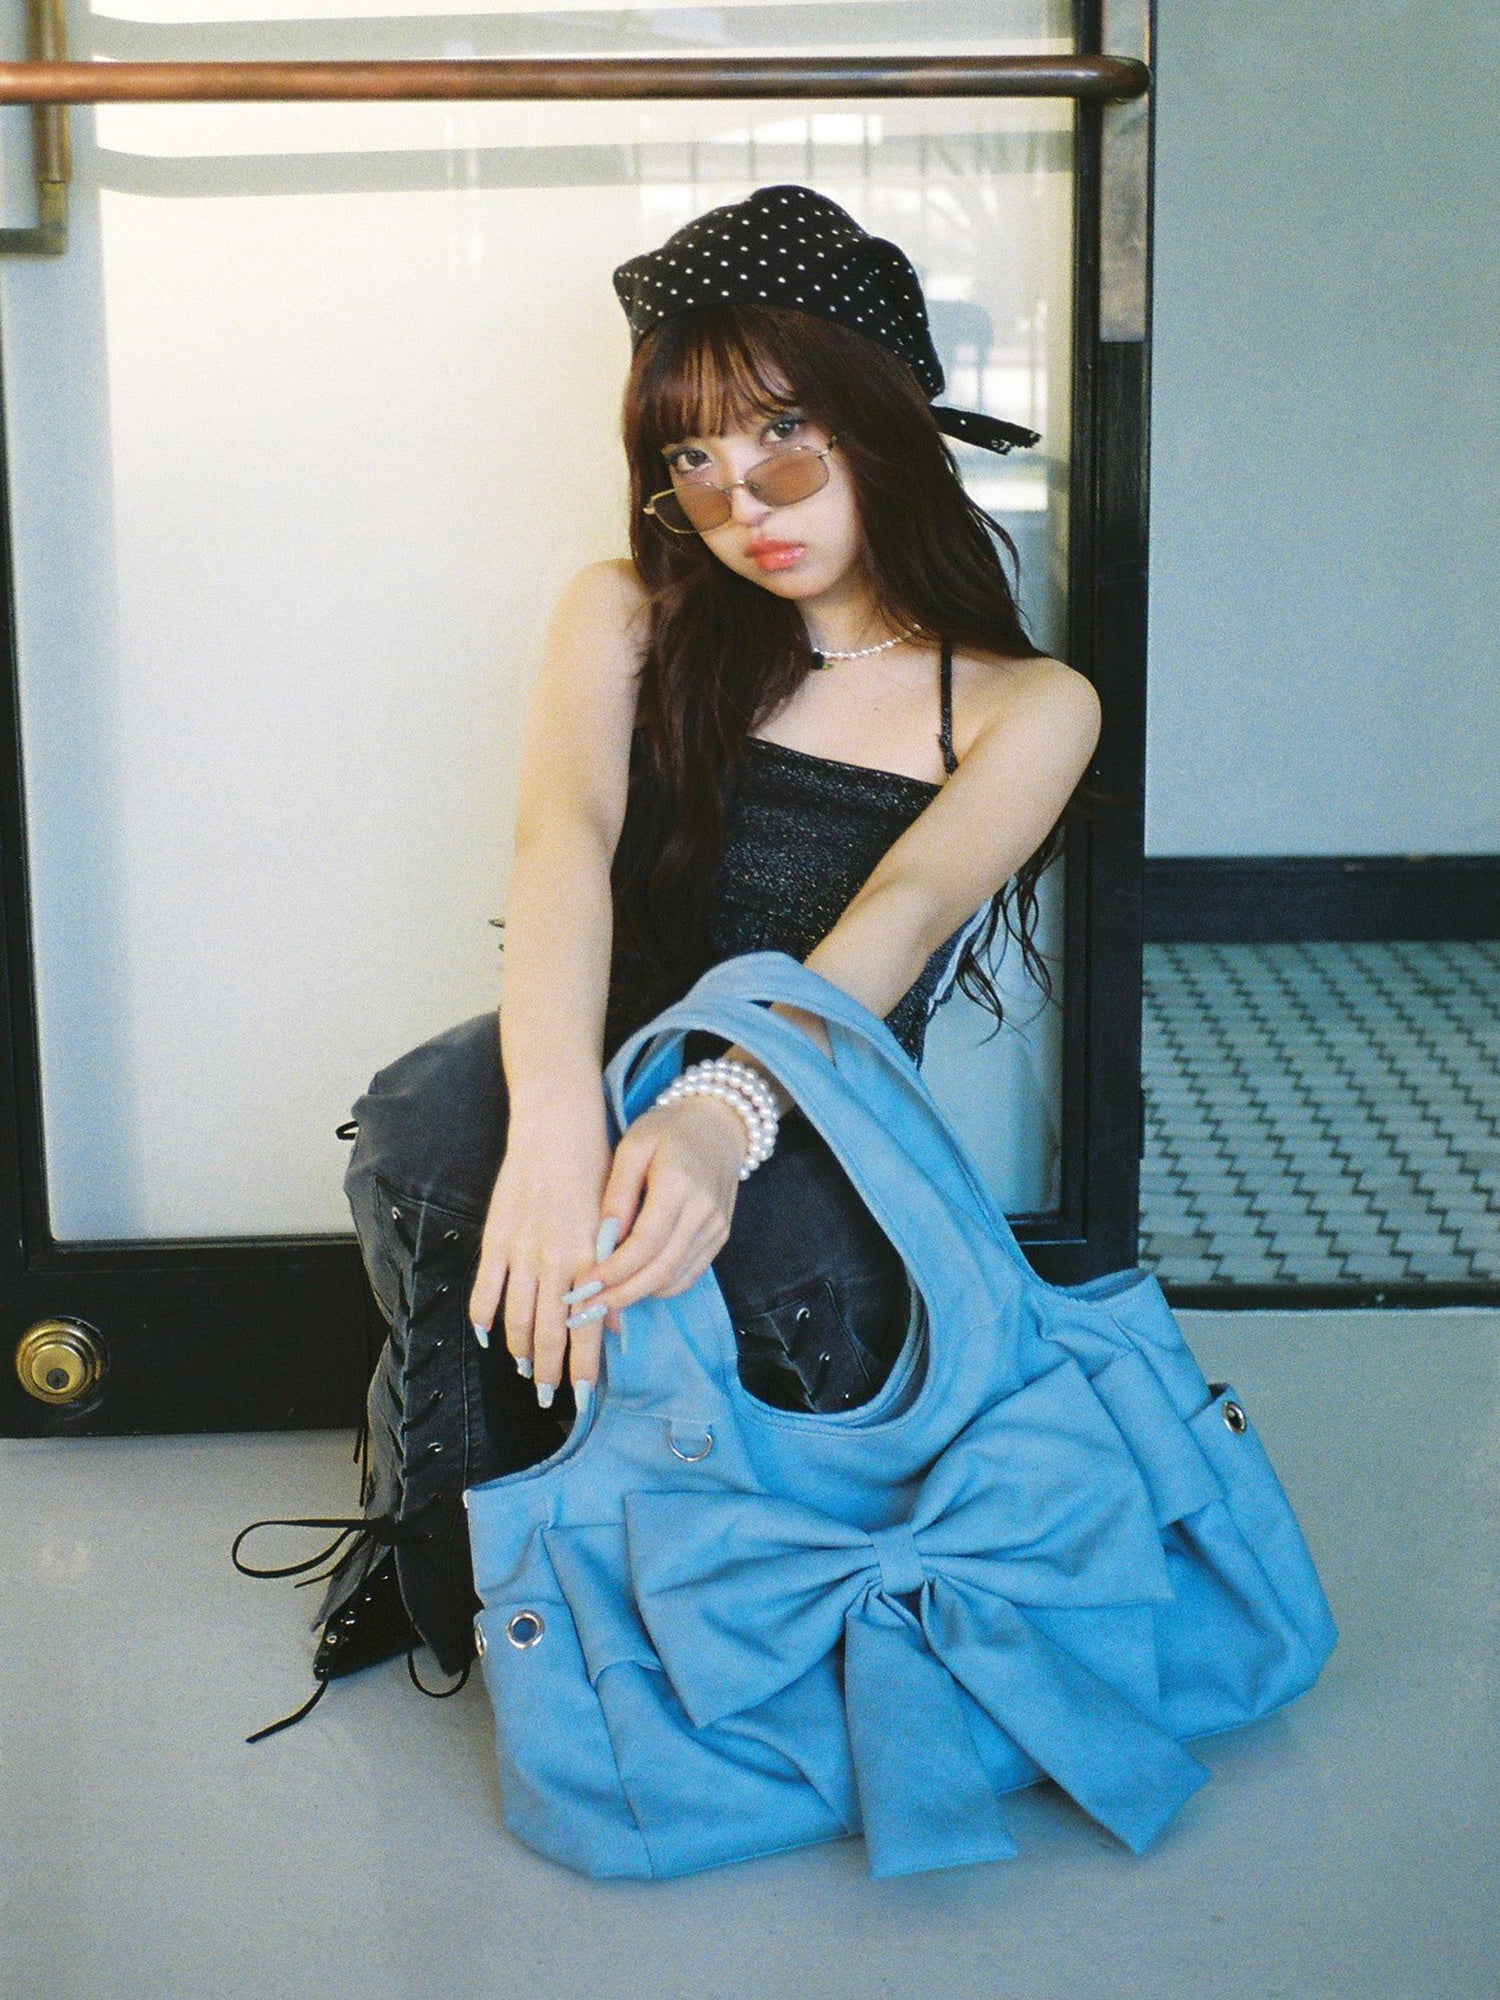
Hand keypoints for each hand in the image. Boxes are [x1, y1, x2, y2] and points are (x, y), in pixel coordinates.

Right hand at [467, 1087, 614, 1405]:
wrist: (558, 1129)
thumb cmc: (596, 1170)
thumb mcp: (615, 1223)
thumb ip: (613, 1277)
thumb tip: (617, 1327)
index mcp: (590, 1261)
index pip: (586, 1330)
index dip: (584, 1368)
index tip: (583, 1398)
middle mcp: (555, 1264)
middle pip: (548, 1334)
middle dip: (550, 1372)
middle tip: (551, 1398)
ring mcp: (521, 1254)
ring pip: (516, 1320)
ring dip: (520, 1353)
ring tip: (526, 1373)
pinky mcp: (496, 1240)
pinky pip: (485, 1291)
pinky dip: (485, 1319)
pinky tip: (487, 1338)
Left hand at [570, 1094, 747, 1332]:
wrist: (719, 1125)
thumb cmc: (668, 1130)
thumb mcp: (633, 1147)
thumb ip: (617, 1194)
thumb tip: (604, 1242)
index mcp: (679, 1185)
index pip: (645, 1244)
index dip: (614, 1271)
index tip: (584, 1286)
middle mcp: (703, 1212)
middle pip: (660, 1271)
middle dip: (622, 1294)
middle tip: (588, 1307)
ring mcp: (716, 1228)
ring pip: (675, 1279)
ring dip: (638, 1295)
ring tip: (604, 1300)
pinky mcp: (720, 1237)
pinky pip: (688, 1274)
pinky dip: (659, 1286)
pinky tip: (634, 1284)